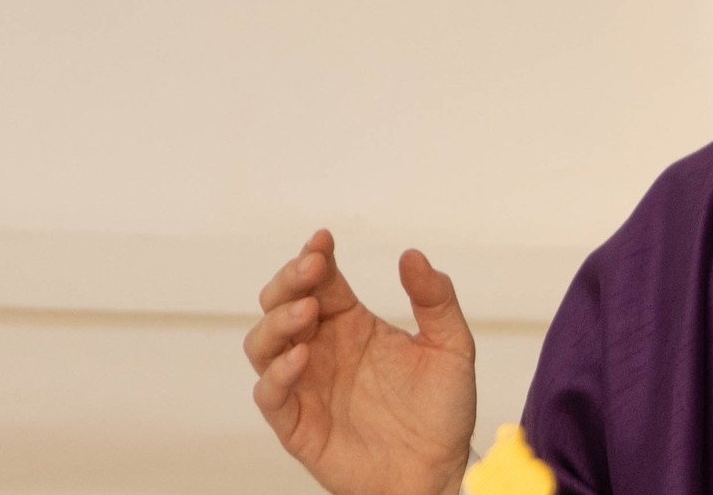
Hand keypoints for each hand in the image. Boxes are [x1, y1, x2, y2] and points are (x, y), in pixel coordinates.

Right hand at [245, 229, 477, 494]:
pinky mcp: (297, 425)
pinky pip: (270, 395)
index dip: (313, 257)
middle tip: (311, 267)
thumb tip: (411, 255)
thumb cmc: (443, 411)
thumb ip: (435, 299)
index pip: (320, 281)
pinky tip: (303, 356)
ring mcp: (305, 386)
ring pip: (262, 344)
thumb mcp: (451, 346)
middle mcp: (322, 350)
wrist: (438, 472)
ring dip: (277, 322)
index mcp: (352, 324)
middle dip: (288, 281)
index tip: (323, 241)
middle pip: (280, 304)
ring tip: (307, 310)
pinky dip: (277, 373)